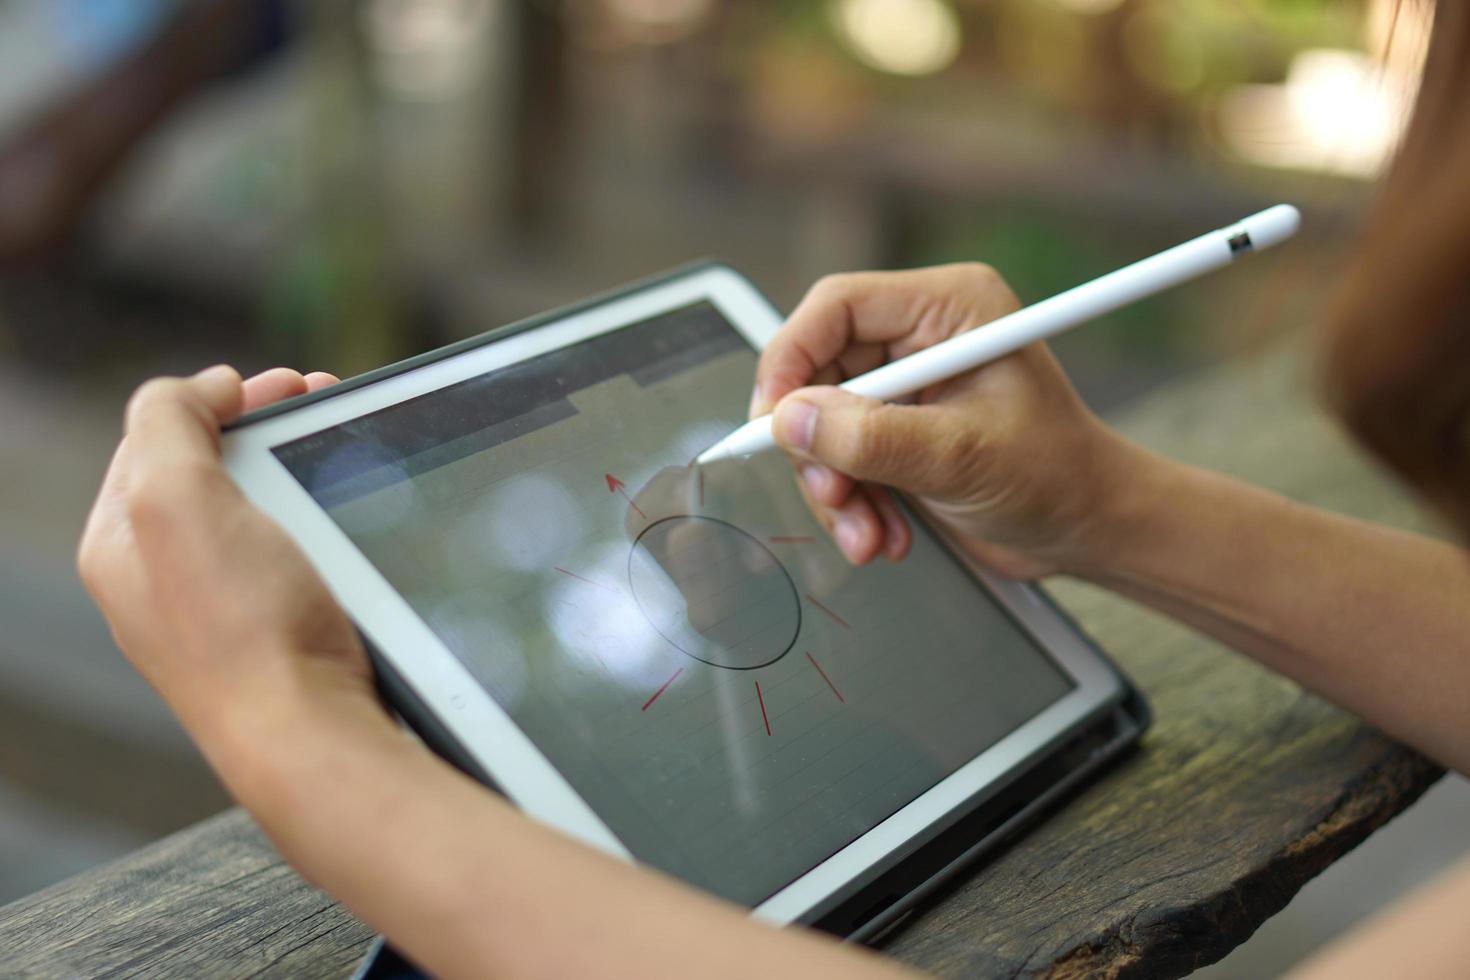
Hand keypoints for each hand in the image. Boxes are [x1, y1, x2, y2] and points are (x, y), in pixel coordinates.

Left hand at [77, 366, 389, 770]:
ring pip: (253, 508)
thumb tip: (204, 389)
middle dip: (262, 426)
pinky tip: (345, 521)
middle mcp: (160, 577)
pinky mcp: (275, 632)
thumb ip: (169, 421)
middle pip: (206, 468)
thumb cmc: (245, 627)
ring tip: (340, 456)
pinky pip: (289, 552)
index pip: (154, 437)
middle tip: (317, 404)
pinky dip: (316, 520)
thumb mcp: (177, 497)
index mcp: (120, 541)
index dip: (214, 397)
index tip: (279, 384)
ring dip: (295, 468)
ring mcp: (218, 607)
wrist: (309, 732)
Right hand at [753, 264, 1140, 578]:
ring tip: (868, 535)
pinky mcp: (899, 431)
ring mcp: (908, 387)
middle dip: (817, 446)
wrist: (1088, 531)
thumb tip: (788, 421)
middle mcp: (922, 337)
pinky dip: (852, 504)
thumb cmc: (1056, 477)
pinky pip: (841, 458)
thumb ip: (871, 437)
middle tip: (834, 495)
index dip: (792, 359)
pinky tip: (884, 536)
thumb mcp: (960, 457)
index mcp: (948, 307)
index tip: (772, 421)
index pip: (837, 308)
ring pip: (821, 424)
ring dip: (835, 488)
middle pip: (819, 371)